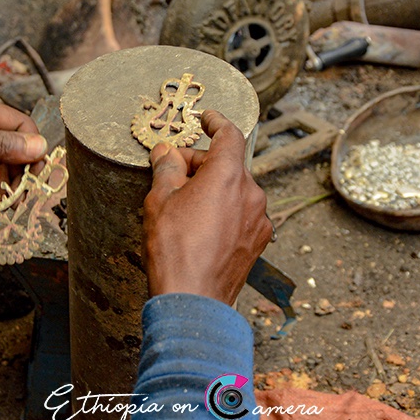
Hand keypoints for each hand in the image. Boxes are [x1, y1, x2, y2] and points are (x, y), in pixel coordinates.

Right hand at [142, 110, 271, 304]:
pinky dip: (223, 211)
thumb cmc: (174, 250)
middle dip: (200, 164)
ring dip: (212, 189)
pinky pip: (241, 214)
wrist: (193, 301)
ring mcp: (259, 220)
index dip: (216, 122)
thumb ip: (166, 169)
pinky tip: (200, 227)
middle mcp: (252, 194)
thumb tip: (166, 152)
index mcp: (229, 175)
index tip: (207, 118)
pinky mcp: (258, 242)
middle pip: (228, 165)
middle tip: (172, 173)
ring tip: (183, 205)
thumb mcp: (160, 200)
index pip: (229, 135)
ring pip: (235, 191)